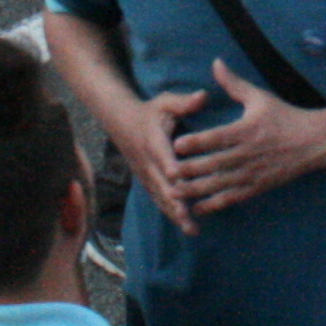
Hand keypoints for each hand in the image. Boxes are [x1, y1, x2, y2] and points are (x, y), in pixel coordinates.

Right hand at [113, 87, 211, 233]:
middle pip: (162, 185)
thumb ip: (184, 102)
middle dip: (176, 203)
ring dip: (174, 213)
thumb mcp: (165, 102)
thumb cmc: (150, 110)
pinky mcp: (146, 181)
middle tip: (191, 220)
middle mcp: (147, 161)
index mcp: (153, 141)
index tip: (182, 183)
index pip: (162, 157)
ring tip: (191, 230)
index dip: (171, 170)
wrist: (121, 121)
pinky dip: (170, 212)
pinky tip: (183, 225)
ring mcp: (145, 174)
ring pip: (160, 197)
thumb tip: (203, 96)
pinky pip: (158, 198)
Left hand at [173, 61, 325, 212]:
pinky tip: (197, 208)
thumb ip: (234, 83)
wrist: (314, 143)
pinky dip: (214, 204)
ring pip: (220, 184)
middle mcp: (248, 154)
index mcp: (247, 131)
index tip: (176, 144)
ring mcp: (252, 173)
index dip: (197, 141)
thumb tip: (215, 63)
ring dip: (196, 190)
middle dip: (190, 169)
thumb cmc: (285, 117)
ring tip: (174, 192)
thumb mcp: (260, 98)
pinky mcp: (257, 187)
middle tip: (167, 172)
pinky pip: (232, 198)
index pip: (217, 137)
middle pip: (214, 164)